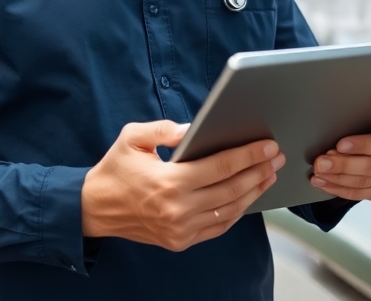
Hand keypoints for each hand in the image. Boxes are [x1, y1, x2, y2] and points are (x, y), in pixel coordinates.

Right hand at [81, 120, 285, 251]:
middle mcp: (178, 209)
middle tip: (276, 157)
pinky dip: (236, 211)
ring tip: (268, 174)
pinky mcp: (180, 241)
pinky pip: (218, 226)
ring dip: (253, 192)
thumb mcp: (132, 138)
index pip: (221, 167)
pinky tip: (247, 196)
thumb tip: (192, 128)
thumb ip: (163, 129)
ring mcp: (180, 229)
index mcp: (169, 182)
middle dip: (258, 171)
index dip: (248, 155)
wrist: (95, 209)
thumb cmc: (115, 170)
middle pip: (231, 189)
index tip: (267, 145)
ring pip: (229, 210)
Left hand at [310, 106, 370, 201]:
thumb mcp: (363, 110)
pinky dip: (340, 188)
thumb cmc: (361, 119)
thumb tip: (333, 120)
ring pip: (367, 177)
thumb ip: (357, 113)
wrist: (366, 138)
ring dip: (339, 175)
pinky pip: (363, 192)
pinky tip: (323, 182)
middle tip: (324, 158)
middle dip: (347, 160)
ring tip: (319, 170)